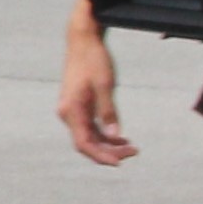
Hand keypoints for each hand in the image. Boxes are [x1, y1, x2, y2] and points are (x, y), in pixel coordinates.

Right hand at [62, 7, 134, 165]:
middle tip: (135, 152)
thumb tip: (114, 136)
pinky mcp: (77, 105)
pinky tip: (120, 137)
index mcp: (72, 109)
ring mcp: (71, 109)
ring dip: (108, 144)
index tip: (121, 162)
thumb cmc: (94, 60)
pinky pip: (88, 127)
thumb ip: (108, 112)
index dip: (101, 156)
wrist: (82, 41)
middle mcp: (68, 113)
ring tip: (131, 146)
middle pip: (86, 143)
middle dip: (109, 152)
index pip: (84, 143)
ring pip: (88, 136)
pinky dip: (104, 135)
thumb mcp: (105, 85)